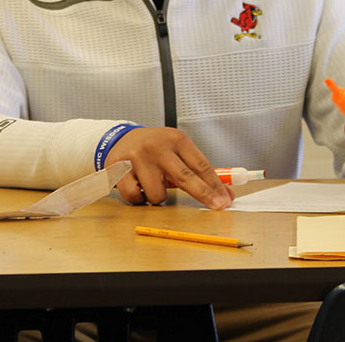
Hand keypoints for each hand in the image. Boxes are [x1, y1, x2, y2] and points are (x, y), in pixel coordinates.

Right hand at [105, 127, 232, 208]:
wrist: (120, 139)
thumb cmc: (155, 148)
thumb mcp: (177, 149)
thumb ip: (197, 170)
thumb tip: (222, 193)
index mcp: (176, 139)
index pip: (200, 165)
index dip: (215, 184)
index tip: (225, 199)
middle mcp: (158, 147)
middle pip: (185, 177)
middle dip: (204, 194)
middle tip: (217, 206)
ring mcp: (138, 158)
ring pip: (158, 194)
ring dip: (158, 197)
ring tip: (153, 183)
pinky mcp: (119, 170)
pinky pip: (135, 198)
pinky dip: (139, 199)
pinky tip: (138, 186)